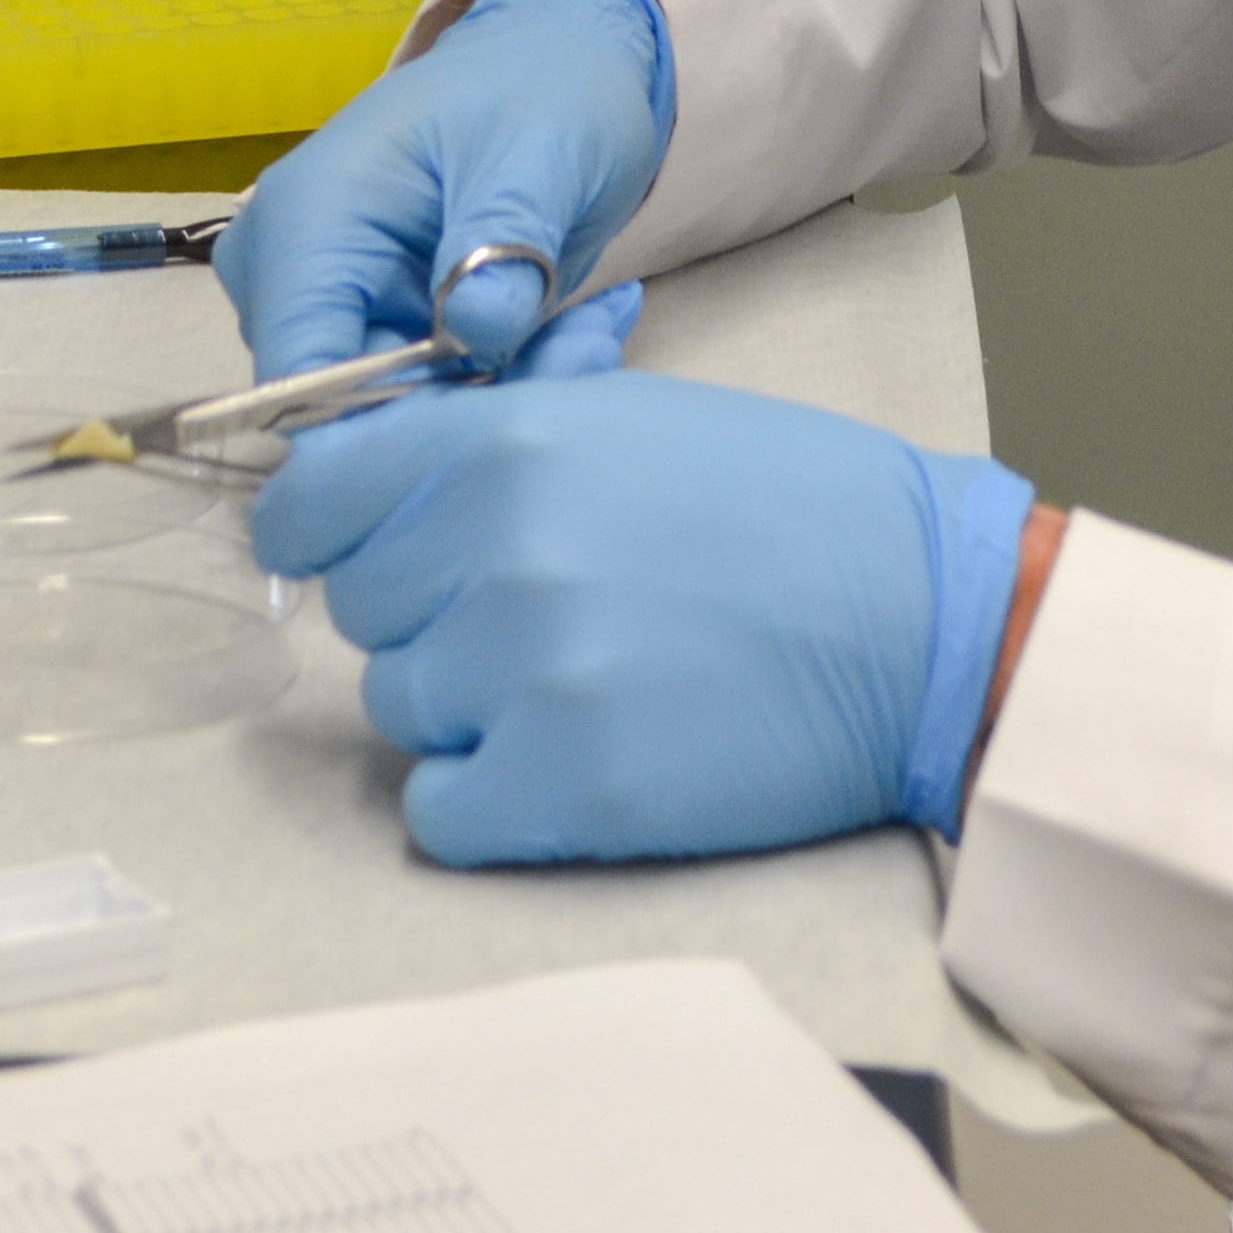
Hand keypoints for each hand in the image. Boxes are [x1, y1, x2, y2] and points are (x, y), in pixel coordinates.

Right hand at [216, 0, 674, 379]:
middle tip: (580, 353)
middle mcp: (289, 271)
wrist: (551, 66)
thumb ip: (504, 240)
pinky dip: (497, 382)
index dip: (384, 426)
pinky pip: (420, 394)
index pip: (297, 373)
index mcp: (307, 217)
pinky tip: (564, 332)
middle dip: (467, 405)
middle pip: (345, 406)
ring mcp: (324, 301)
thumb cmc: (538, 91)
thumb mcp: (539, 154)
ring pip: (392, 412)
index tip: (493, 414)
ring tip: (585, 331)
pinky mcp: (367, 323)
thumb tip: (477, 335)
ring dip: (496, 393)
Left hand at [253, 371, 1038, 864]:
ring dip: (467, 707)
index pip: (309, 502)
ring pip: (401, 711)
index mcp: (502, 444)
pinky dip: (487, 800)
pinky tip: (567, 759)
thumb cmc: (785, 504)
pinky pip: (441, 813)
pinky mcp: (568, 789)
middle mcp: (494, 553)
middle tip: (538, 615)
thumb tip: (357, 487)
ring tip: (583, 679)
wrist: (923, 618)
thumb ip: (482, 448)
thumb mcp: (620, 420)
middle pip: (363, 613)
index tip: (361, 552)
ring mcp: (527, 676)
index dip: (324, 532)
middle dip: (428, 616)